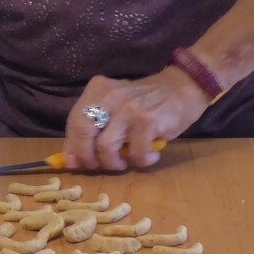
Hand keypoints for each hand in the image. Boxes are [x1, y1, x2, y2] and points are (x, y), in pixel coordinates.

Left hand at [63, 69, 207, 170]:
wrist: (182, 88)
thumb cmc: (146, 102)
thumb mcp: (116, 108)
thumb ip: (94, 128)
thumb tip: (71, 159)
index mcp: (97, 90)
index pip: (74, 121)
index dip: (73, 146)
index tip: (76, 162)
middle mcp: (110, 96)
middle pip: (83, 132)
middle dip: (87, 157)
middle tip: (99, 165)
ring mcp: (128, 108)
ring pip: (106, 147)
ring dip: (114, 163)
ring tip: (126, 161)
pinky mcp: (148, 121)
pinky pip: (136, 153)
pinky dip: (142, 161)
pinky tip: (151, 154)